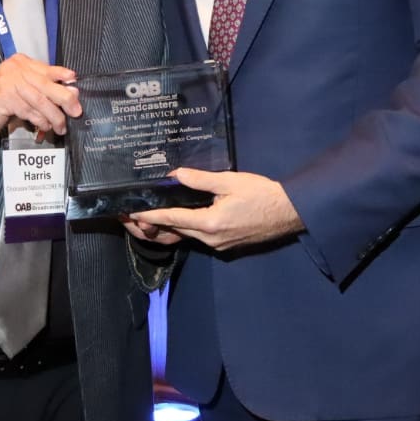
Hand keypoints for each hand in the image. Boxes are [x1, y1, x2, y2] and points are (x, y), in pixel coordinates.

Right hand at [0, 54, 80, 140]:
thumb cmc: (2, 104)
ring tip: (60, 126)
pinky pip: (29, 110)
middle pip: (46, 83)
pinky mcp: (3, 97)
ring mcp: (7, 81)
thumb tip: (72, 91)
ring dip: (54, 116)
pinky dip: (40, 120)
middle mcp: (13, 68)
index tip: (75, 81)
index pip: (46, 68)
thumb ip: (44, 89)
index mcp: (20, 62)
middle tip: (76, 111)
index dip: (62, 75)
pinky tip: (44, 127)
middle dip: (64, 99)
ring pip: (39, 100)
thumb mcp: (24, 92)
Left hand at [130, 168, 304, 251]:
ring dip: (167, 228)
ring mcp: (218, 245)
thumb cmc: (261, 194)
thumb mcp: (230, 181)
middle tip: (133, 215)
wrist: (288, 213)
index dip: (149, 215)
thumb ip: (200, 179)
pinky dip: (183, 230)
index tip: (131, 212)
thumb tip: (175, 174)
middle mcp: (210, 239)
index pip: (172, 219)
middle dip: (153, 224)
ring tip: (148, 218)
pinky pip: (197, 238)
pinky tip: (176, 220)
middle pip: (175, 231)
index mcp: (209, 223)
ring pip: (185, 236)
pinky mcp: (224, 245)